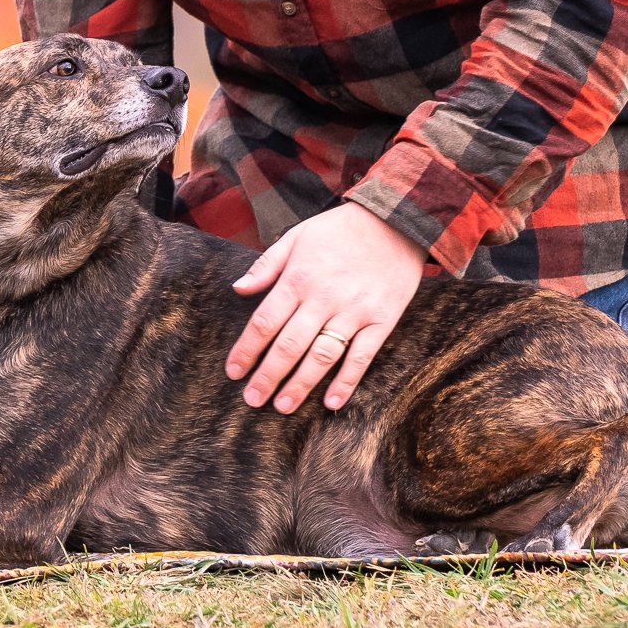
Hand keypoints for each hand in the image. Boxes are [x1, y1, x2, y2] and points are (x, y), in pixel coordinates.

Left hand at [225, 201, 426, 412]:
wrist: (394, 221)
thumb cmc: (339, 230)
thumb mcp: (296, 236)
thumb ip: (266, 265)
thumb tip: (237, 289)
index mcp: (298, 278)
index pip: (264, 322)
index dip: (247, 350)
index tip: (234, 372)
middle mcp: (322, 299)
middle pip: (289, 346)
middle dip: (267, 376)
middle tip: (252, 400)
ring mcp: (353, 312)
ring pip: (321, 357)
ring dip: (300, 385)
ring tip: (282, 406)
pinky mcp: (381, 321)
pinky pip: (361, 357)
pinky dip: (346, 382)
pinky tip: (331, 403)